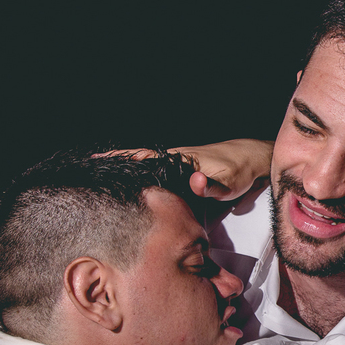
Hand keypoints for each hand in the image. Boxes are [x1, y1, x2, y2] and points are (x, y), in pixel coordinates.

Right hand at [110, 139, 272, 199]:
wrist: (253, 159)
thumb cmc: (239, 169)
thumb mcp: (227, 181)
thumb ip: (211, 186)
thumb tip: (195, 182)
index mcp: (180, 159)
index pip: (144, 156)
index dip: (121, 158)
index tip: (97, 160)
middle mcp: (176, 160)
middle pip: (140, 161)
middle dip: (117, 167)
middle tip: (91, 175)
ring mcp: (179, 166)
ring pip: (149, 169)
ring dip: (129, 174)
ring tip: (105, 185)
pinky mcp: (185, 174)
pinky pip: (159, 175)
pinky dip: (145, 178)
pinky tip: (136, 188)